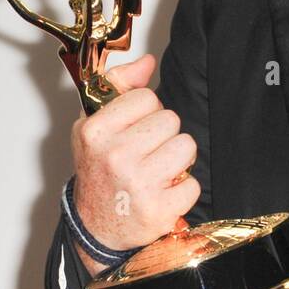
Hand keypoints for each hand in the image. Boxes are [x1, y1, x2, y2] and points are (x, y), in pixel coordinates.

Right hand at [71, 53, 199, 250]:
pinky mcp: (159, 210)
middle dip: (163, 136)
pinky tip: (163, 194)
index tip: (133, 130)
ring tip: (157, 172)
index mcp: (96, 132)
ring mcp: (138, 184)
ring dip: (177, 161)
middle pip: (171, 120)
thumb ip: (119, 86)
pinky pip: (193, 183)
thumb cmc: (99, 171)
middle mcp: (115, 156)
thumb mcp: (95, 126)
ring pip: (187, 147)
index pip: (147, 97)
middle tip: (146, 154)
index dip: (146, 113)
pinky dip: (183, 190)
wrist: (97, 227)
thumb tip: (147, 62)